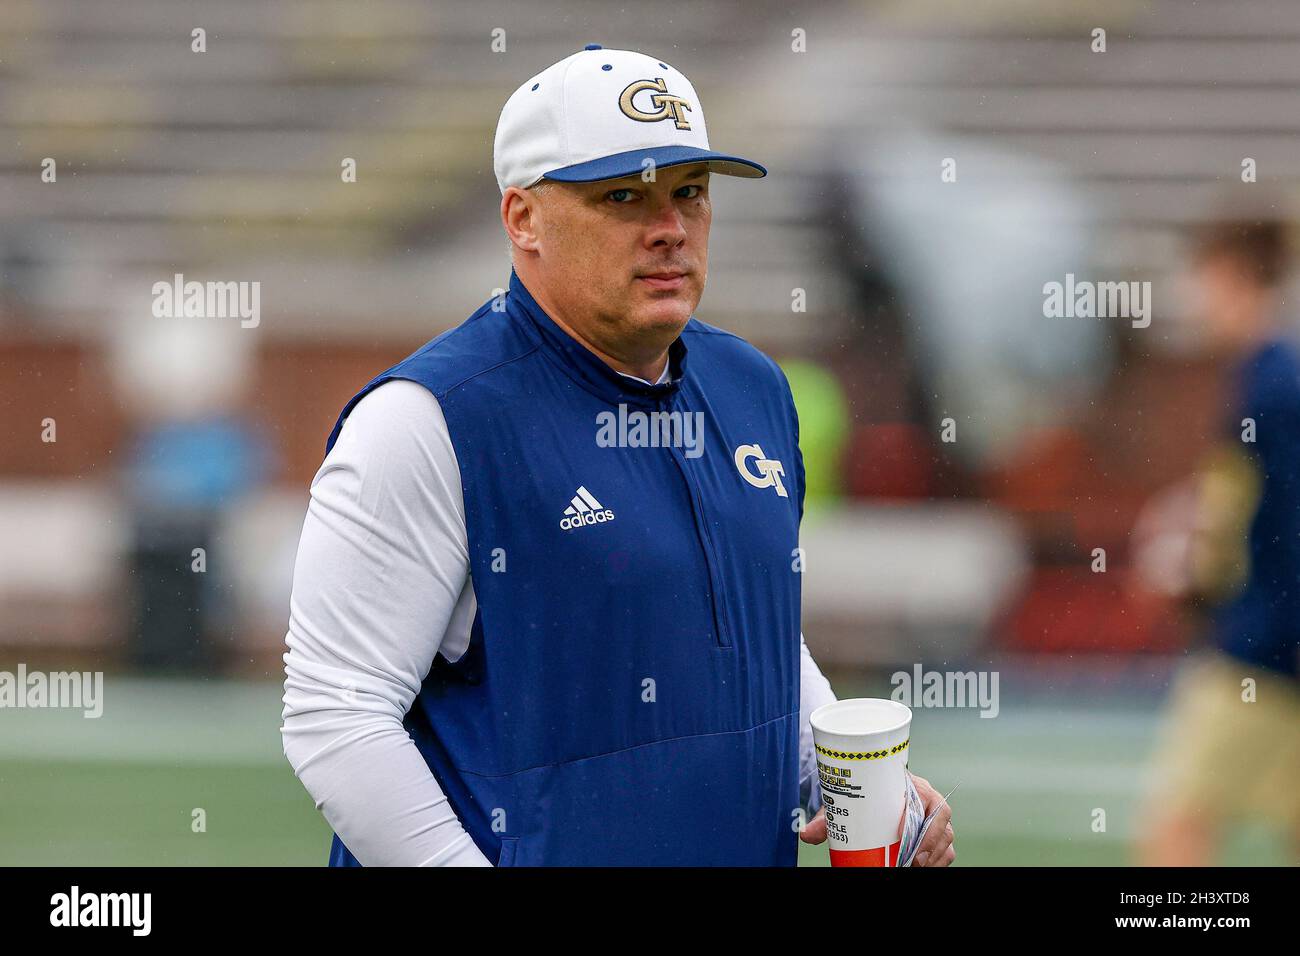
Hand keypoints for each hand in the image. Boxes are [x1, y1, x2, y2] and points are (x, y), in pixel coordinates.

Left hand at [799, 773, 956, 866]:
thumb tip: (807, 834)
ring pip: (946, 839)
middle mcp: (929, 801)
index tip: (908, 838)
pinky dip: (938, 862)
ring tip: (915, 867)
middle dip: (931, 847)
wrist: (868, 788)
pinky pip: (944, 850)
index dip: (926, 823)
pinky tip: (922, 868)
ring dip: (935, 857)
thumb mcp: (845, 800)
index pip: (932, 801)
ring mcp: (933, 819)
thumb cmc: (862, 790)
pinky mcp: (933, 834)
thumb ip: (828, 817)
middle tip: (912, 863)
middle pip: (942, 824)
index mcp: (914, 786)